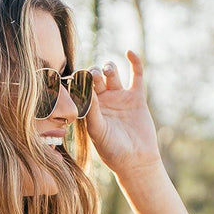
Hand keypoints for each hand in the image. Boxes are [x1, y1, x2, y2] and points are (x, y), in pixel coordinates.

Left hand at [85, 50, 161, 173]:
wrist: (136, 161)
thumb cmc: (113, 151)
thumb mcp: (98, 132)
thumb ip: (92, 112)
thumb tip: (86, 91)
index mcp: (90, 109)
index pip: (81, 89)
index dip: (78, 81)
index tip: (76, 79)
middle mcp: (103, 101)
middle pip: (95, 77)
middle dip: (92, 73)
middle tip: (92, 77)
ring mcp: (120, 97)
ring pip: (112, 73)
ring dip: (108, 67)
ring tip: (108, 71)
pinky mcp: (136, 97)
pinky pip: (136, 75)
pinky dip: (134, 62)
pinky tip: (129, 52)